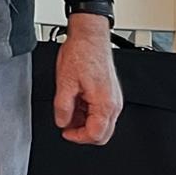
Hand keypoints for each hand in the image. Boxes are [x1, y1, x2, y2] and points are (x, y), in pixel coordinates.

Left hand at [53, 14, 121, 145]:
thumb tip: (61, 122)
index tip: (65, 133)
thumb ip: (62, 107)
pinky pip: (102, 111)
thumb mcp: (64, 82)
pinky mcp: (111, 93)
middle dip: (83, 133)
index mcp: (104, 103)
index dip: (78, 137)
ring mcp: (114, 98)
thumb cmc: (81, 53)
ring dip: (85, 122)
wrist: (90, 37)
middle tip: (67, 125)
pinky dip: (89, 112)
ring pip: (102, 123)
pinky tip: (77, 102)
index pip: (96, 135)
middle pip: (103, 133)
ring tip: (69, 110)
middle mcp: (114, 103)